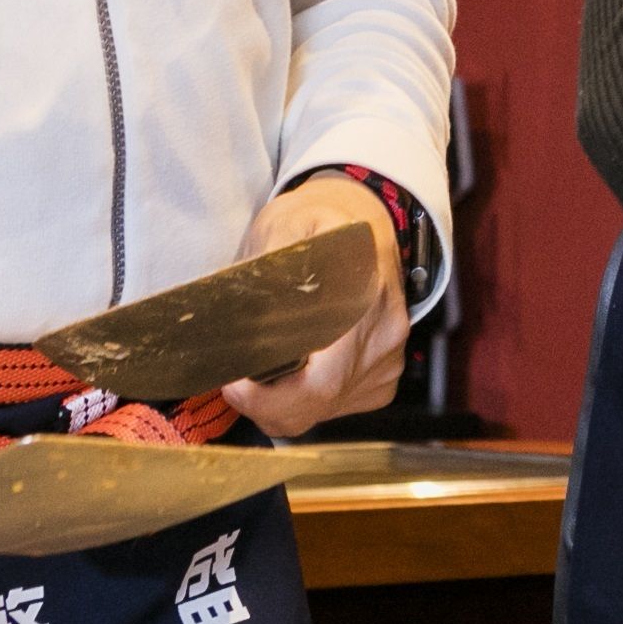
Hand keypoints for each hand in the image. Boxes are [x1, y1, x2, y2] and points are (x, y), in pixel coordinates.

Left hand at [221, 176, 412, 436]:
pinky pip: (339, 406)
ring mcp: (388, 360)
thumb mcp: (284, 226)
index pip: (319, 384)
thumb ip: (266, 270)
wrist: (366, 213)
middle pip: (317, 405)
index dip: (269, 398)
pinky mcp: (385, 375)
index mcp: (363, 302)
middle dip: (266, 403)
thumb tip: (235, 316)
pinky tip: (297, 370)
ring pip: (325, 410)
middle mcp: (382, 339)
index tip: (234, 382)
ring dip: (286, 402)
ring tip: (263, 370)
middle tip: (237, 381)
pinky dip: (310, 399)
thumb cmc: (322, 217)